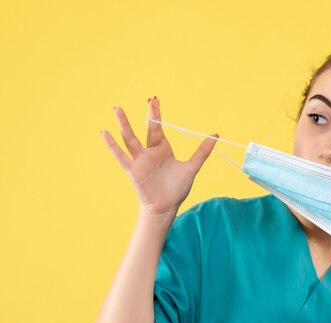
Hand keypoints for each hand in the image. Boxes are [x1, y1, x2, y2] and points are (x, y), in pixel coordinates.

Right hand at [100, 97, 217, 216]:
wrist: (166, 206)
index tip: (155, 99)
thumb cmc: (177, 188)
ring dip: (124, 124)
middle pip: (147, 129)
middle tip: (150, 99)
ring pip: (130, 138)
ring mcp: (139, 160)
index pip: (158, 127)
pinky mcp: (132, 170)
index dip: (156, 114)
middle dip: (149, 114)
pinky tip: (104, 133)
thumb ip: (202, 152)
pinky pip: (121, 156)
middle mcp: (149, 151)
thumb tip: (216, 135)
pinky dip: (112, 145)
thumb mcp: (192, 167)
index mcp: (162, 148)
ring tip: (117, 109)